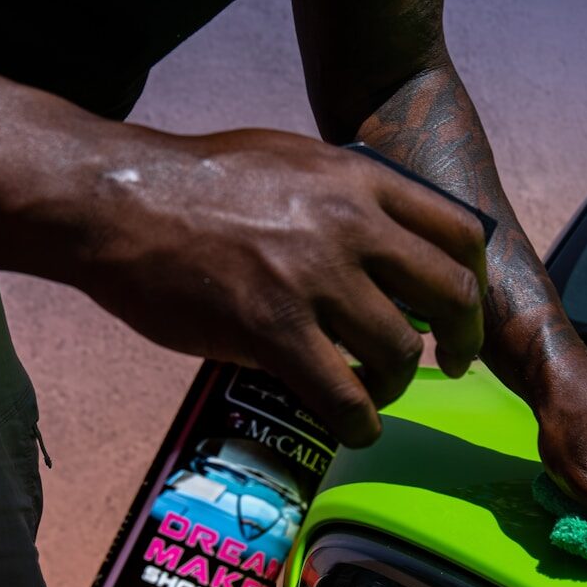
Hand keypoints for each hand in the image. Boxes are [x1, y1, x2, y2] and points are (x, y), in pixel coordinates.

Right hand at [69, 128, 487, 446]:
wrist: (114, 201)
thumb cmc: (195, 183)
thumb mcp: (291, 160)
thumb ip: (349, 195)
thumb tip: (393, 239)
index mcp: (358, 179)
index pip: (461, 232)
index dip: (473, 282)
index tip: (460, 312)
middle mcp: (348, 224)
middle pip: (451, 294)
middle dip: (460, 341)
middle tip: (447, 363)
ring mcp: (312, 278)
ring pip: (401, 352)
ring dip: (395, 385)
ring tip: (371, 392)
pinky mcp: (272, 329)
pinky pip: (345, 395)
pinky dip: (359, 423)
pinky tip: (351, 426)